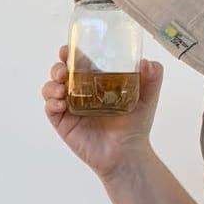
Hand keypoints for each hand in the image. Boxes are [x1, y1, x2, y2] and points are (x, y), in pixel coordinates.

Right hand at [42, 51, 164, 181]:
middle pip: (60, 73)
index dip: (71, 54)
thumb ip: (153, 77)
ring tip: (61, 88)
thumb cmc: (136, 126)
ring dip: (51, 84)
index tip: (69, 50)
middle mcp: (80, 93)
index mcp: (96, 82)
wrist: (127, 154)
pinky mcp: (63, 124)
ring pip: (51, 89)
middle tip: (64, 71)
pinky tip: (61, 104)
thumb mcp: (149, 98)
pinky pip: (50, 109)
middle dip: (57, 68)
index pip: (79, 63)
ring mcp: (70, 108)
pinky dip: (51, 103)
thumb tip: (147, 62)